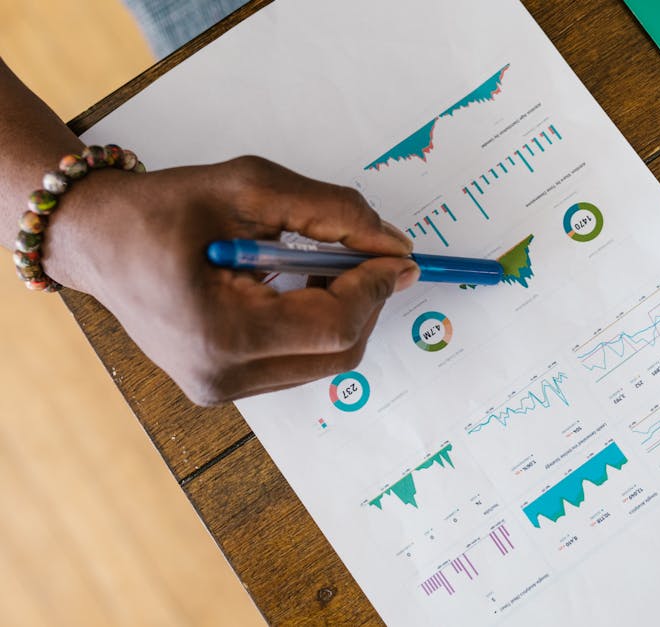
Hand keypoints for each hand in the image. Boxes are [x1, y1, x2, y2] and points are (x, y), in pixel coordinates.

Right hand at [44, 156, 418, 404]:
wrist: (94, 239)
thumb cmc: (161, 208)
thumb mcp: (249, 188)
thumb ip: (331, 211)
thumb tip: (395, 245)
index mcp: (221, 334)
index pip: (334, 326)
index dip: (377, 289)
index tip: (401, 255)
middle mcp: (221, 377)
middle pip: (339, 353)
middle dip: (368, 302)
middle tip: (372, 256)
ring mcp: (221, 390)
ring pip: (324, 362)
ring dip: (344, 312)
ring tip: (322, 263)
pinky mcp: (223, 386)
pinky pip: (298, 362)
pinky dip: (316, 324)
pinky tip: (299, 285)